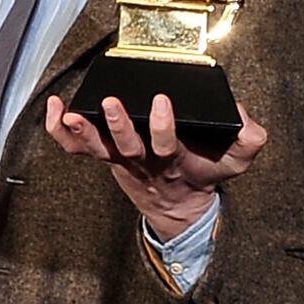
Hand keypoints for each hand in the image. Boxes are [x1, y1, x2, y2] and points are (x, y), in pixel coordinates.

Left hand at [45, 93, 266, 240]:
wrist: (178, 202)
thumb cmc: (202, 171)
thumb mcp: (234, 161)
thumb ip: (248, 139)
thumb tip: (242, 114)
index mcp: (172, 158)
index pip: (166, 144)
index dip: (163, 126)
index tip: (162, 101)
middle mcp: (141, 158)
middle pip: (126, 145)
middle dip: (119, 125)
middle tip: (113, 103)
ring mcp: (117, 157)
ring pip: (95, 147)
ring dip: (82, 131)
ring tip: (71, 112)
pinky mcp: (101, 154)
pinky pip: (73, 147)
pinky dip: (59, 129)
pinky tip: (55, 106)